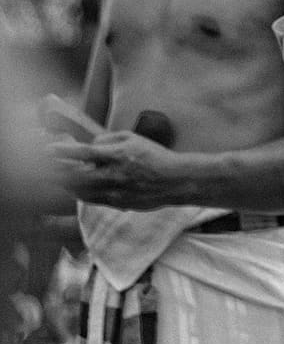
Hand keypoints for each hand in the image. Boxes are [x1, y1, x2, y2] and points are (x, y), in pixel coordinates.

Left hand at [48, 130, 180, 209]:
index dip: (63, 151)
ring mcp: (115, 193)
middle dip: (59, 172)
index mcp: (118, 155)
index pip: (84, 153)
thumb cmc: (154, 156)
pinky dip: (81, 192)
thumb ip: (108, 140)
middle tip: (48, 167)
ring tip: (61, 176)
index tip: (49, 149)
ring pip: (81, 192)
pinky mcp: (117, 204)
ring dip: (68, 184)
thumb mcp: (132, 138)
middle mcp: (114, 175)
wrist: (175, 181)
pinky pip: (92, 200)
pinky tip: (79, 186)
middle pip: (76, 177)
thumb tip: (89, 146)